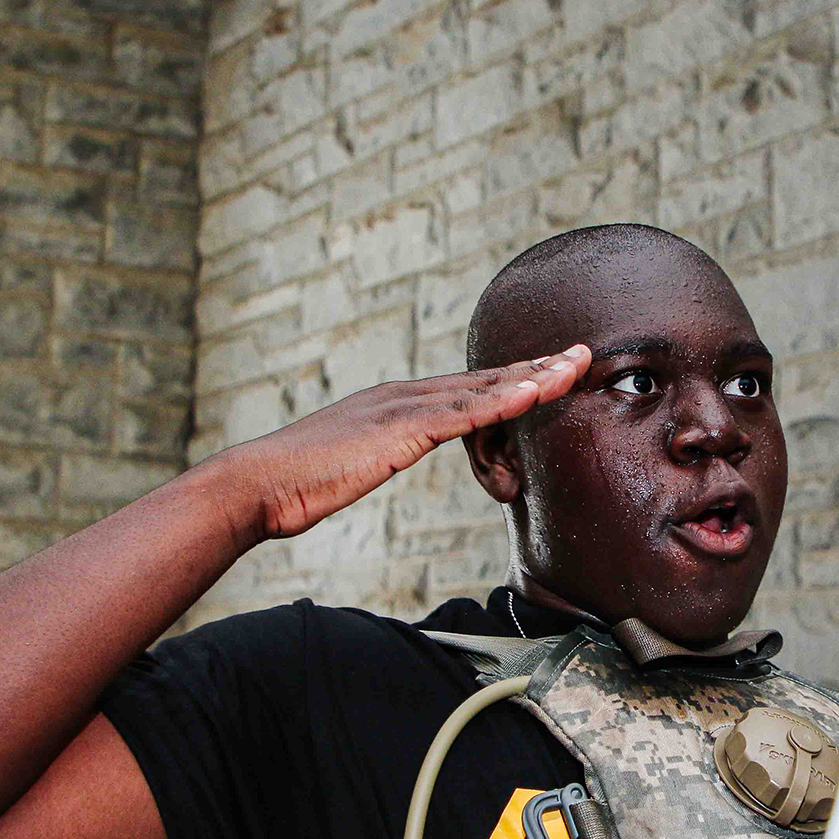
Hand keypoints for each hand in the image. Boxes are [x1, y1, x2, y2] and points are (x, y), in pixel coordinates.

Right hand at [215, 346, 592, 541]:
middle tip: (581, 354)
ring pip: (483, 389)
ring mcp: (402, 407)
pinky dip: (502, 401)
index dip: (513, 378)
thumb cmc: (297, 482)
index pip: (468, 388)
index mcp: (396, 403)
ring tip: (575, 366)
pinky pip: (463, 414)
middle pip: (485, 378)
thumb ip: (376, 451)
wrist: (257, 483)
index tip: (550, 371)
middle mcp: (404, 395)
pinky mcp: (399, 429)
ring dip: (533, 377)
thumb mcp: (351, 463)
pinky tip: (535, 393)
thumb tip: (384, 455)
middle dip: (537, 366)